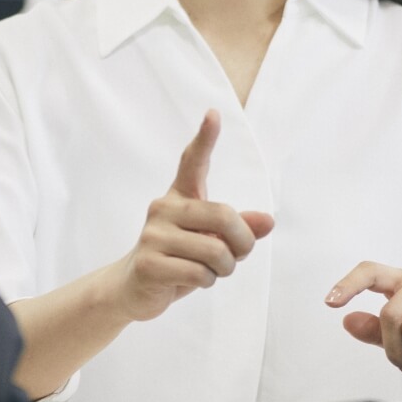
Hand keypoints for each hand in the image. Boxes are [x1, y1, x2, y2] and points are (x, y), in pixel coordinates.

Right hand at [111, 110, 273, 322]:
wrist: (133, 288)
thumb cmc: (179, 259)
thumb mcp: (213, 242)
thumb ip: (239, 229)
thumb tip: (268, 221)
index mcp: (180, 197)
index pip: (193, 162)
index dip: (205, 138)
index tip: (214, 113)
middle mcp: (163, 208)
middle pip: (223, 215)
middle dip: (242, 243)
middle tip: (238, 256)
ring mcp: (153, 234)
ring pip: (215, 251)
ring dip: (224, 269)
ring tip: (211, 271)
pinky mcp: (149, 263)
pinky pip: (198, 273)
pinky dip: (206, 282)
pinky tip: (192, 280)